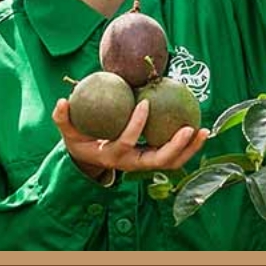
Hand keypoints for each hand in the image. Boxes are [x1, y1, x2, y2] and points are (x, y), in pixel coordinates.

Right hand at [53, 98, 209, 179]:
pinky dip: (188, 146)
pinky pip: (174, 156)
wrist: (90, 158)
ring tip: (203, 130)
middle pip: (157, 161)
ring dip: (189, 149)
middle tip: (188, 128)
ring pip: (171, 162)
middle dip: (174, 147)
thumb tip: (61, 101)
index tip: (144, 103)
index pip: (125, 143)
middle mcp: (131, 163)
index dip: (135, 126)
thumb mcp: (68, 132)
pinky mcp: (154, 160)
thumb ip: (64, 118)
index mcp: (112, 155)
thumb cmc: (81, 141)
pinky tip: (200, 128)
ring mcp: (144, 164)